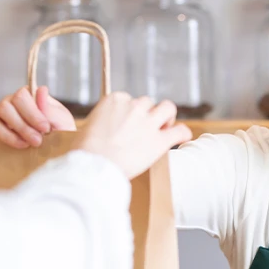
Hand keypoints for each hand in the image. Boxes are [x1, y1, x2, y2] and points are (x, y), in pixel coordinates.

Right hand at [0, 86, 75, 148]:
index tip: (46, 129)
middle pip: (5, 107)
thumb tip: (40, 90)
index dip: (32, 113)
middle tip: (37, 141)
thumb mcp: (62, 121)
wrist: (58, 150)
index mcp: (29, 96)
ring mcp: (0, 117)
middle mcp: (12, 104)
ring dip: (6, 133)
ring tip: (22, 145)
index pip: (21, 96)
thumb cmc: (60, 134)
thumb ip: (51, 109)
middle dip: (21, 126)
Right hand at [73, 93, 191, 178]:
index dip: (128, 113)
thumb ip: (98, 123)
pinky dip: (183, 134)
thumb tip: (97, 129)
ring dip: (167, 117)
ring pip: (167, 108)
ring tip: (164, 127)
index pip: (127, 100)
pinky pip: (180, 131)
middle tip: (143, 128)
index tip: (125, 125)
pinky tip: (181, 138)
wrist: (94, 168)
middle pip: (146, 103)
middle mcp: (133, 106)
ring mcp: (148, 123)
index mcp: (115, 100)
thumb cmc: (85, 153)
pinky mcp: (160, 141)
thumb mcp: (85, 129)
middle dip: (146, 114)